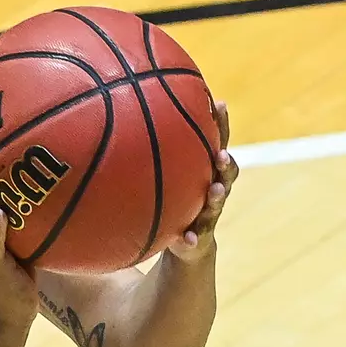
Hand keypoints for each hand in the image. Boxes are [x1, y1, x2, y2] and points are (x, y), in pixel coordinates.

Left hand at [168, 101, 238, 263]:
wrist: (187, 243)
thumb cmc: (173, 197)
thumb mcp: (165, 174)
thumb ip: (153, 150)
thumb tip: (119, 110)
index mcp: (206, 171)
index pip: (216, 142)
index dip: (220, 124)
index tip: (218, 103)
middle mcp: (213, 189)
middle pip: (226, 172)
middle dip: (226, 162)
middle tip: (221, 154)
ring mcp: (209, 215)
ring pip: (217, 204)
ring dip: (217, 197)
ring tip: (215, 191)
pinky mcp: (199, 239)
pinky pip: (196, 239)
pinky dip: (191, 238)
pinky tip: (185, 238)